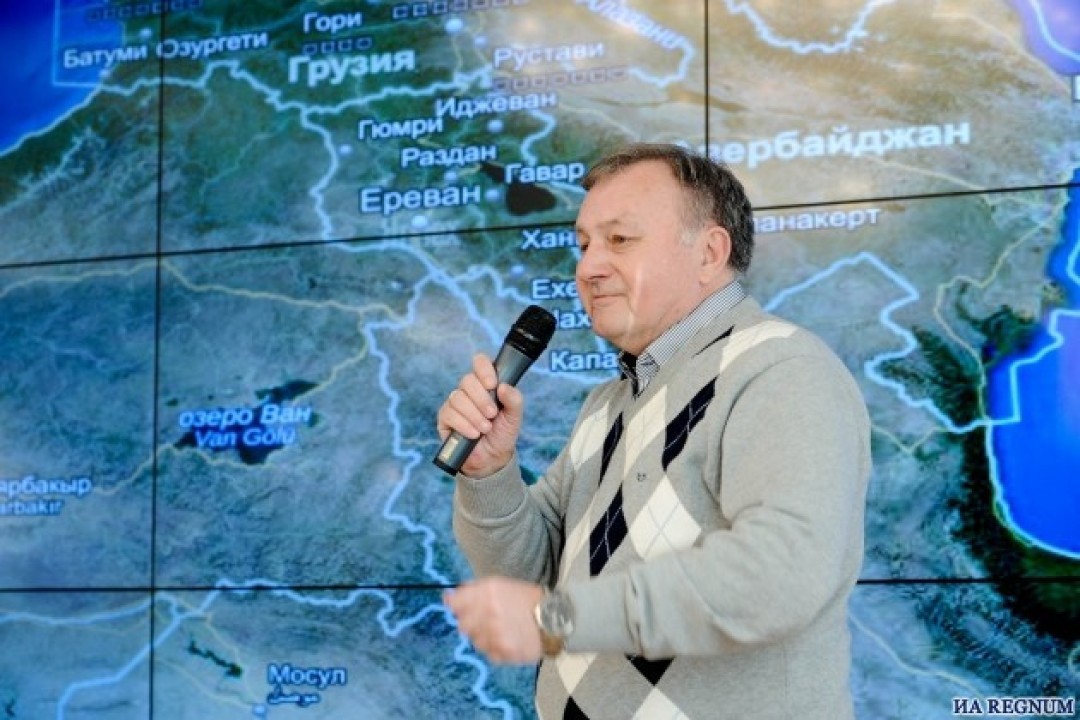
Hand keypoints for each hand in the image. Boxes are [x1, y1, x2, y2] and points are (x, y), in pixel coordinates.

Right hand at [436, 353, 523, 476]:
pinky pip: (449, 414)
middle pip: (467, 380)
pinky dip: (464, 424)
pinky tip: (473, 434)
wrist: (492, 458)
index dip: (484, 369)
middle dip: (482, 399)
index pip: (480, 362)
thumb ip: (514, 400)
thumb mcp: (514, 417)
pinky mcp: (445, 418)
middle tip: (492, 414)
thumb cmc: (502, 433)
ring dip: (474, 415)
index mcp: (486, 384)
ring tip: (485, 429)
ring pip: (458, 397)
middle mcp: (469, 390)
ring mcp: (455, 403)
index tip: (492, 384)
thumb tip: (503, 386)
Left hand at [443, 577, 544, 663]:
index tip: (462, 610)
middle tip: (489, 622)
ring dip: (485, 638)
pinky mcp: (503, 650)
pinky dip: (496, 650)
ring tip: (504, 631)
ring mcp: (495, 632)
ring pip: (475, 641)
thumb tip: (447, 598)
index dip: (458, 608)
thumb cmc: (528, 600)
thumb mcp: (501, 585)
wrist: (556, 617)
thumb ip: (473, 591)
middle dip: (472, 624)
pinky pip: (489, 653)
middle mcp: (488, 610)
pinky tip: (510, 640)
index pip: (455, 603)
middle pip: (462, 625)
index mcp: (488, 590)